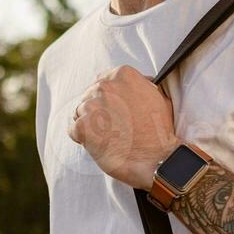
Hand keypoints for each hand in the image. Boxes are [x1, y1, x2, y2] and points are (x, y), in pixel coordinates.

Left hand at [67, 65, 178, 189]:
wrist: (155, 159)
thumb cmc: (159, 132)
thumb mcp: (157, 97)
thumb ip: (141, 85)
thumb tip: (139, 81)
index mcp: (122, 75)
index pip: (103, 81)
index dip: (108, 99)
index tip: (115, 110)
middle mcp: (105, 86)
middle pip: (90, 96)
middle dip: (98, 111)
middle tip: (114, 127)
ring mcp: (91, 106)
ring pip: (80, 112)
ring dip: (91, 124)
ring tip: (109, 137)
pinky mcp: (82, 126)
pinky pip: (74, 130)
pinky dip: (83, 139)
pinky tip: (101, 145)